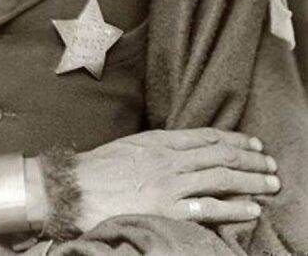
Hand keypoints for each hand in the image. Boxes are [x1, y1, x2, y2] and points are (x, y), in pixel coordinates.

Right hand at [76, 128, 278, 230]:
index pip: (205, 137)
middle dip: (249, 159)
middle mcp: (168, 159)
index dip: (233, 140)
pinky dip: (233, 207)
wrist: (74, 187)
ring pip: (220, 178)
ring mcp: (169, 183)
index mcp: (158, 141)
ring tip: (271, 183)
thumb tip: (177, 150)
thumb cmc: (96, 168)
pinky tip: (251, 208)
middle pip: (219, 156)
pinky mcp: (166, 207)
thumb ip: (155, 148)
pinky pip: (208, 207)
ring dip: (250, 180)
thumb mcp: (129, 147)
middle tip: (270, 163)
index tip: (252, 143)